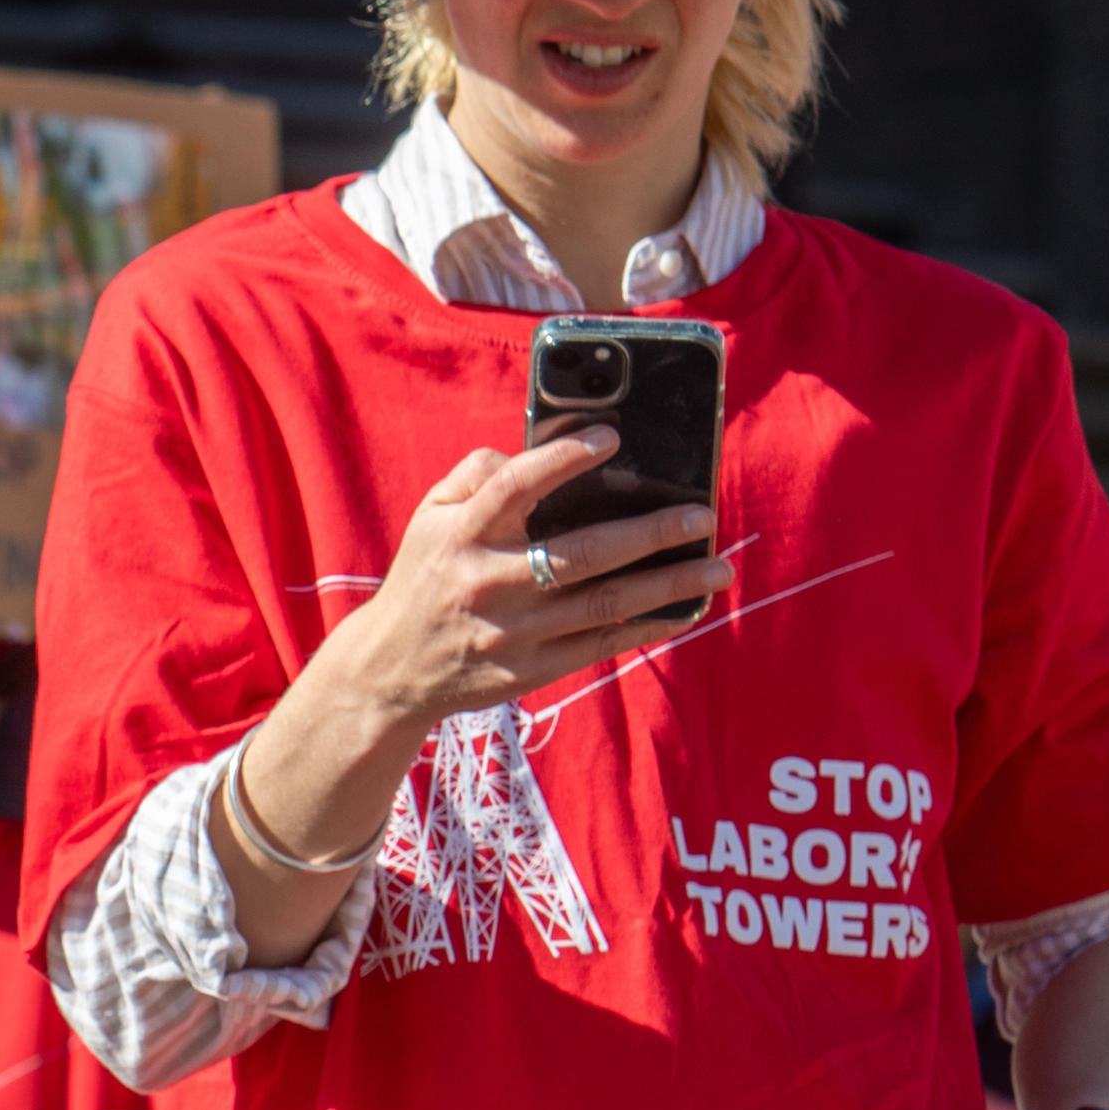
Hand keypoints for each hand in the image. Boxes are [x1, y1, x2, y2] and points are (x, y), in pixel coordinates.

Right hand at [348, 433, 730, 741]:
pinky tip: (683, 609)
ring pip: (603, 604)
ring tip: (717, 568)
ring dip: (667, 585)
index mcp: (462, 535)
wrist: (391, 670)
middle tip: (702, 515)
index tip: (613, 439)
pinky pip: (599, 645)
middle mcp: (488, 583)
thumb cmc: (426, 577)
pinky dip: (646, 626)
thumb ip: (476, 475)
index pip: (515, 486)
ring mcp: (512, 633)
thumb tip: (536, 448)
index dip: (564, 458)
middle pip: (581, 553)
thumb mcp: (430, 517)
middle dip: (650, 533)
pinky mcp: (529, 671)